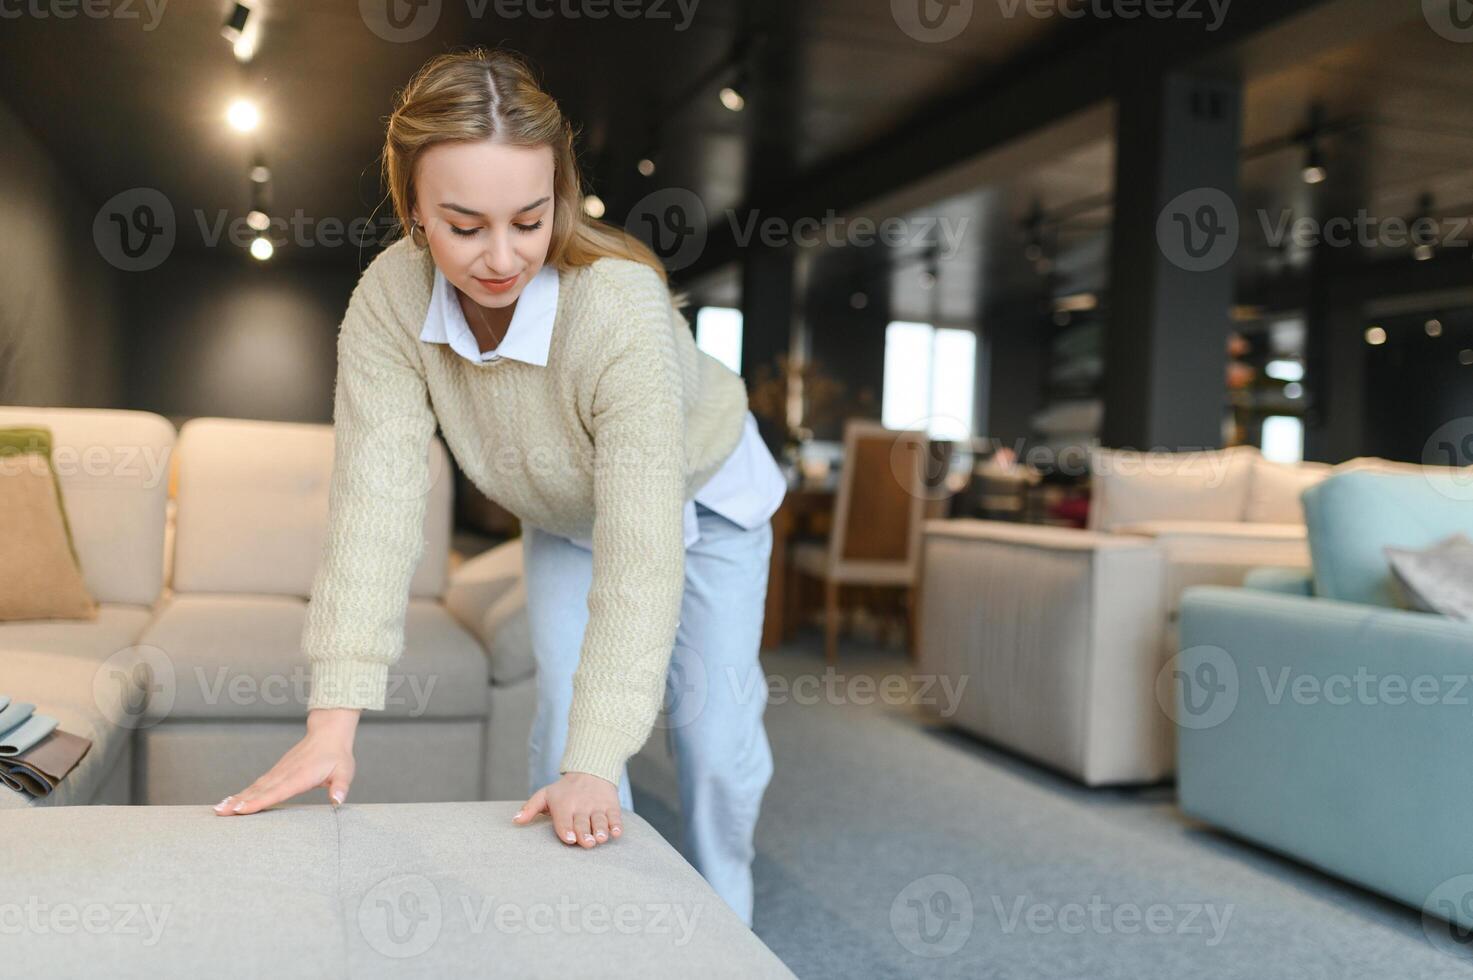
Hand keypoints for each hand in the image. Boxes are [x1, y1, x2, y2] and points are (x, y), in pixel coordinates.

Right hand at [213, 708, 359, 815]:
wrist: (328, 733)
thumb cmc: (337, 756)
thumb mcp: (345, 771)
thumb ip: (341, 787)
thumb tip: (338, 801)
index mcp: (301, 775)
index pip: (277, 791)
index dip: (259, 801)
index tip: (241, 809)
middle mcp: (286, 773)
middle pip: (260, 790)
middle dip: (239, 802)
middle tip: (220, 813)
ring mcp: (279, 771)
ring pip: (255, 786)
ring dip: (236, 798)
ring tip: (219, 809)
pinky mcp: (277, 771)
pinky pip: (258, 783)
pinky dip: (243, 792)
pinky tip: (231, 800)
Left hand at [513, 772, 622, 847]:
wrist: (591, 771)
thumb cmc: (564, 790)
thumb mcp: (545, 794)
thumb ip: (530, 808)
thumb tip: (515, 821)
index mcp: (564, 806)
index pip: (564, 821)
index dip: (567, 830)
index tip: (570, 839)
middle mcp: (581, 807)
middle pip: (582, 823)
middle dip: (585, 833)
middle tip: (587, 843)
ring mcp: (597, 807)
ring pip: (599, 820)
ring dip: (600, 830)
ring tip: (601, 838)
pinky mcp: (611, 806)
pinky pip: (614, 817)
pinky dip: (616, 825)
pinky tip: (616, 833)